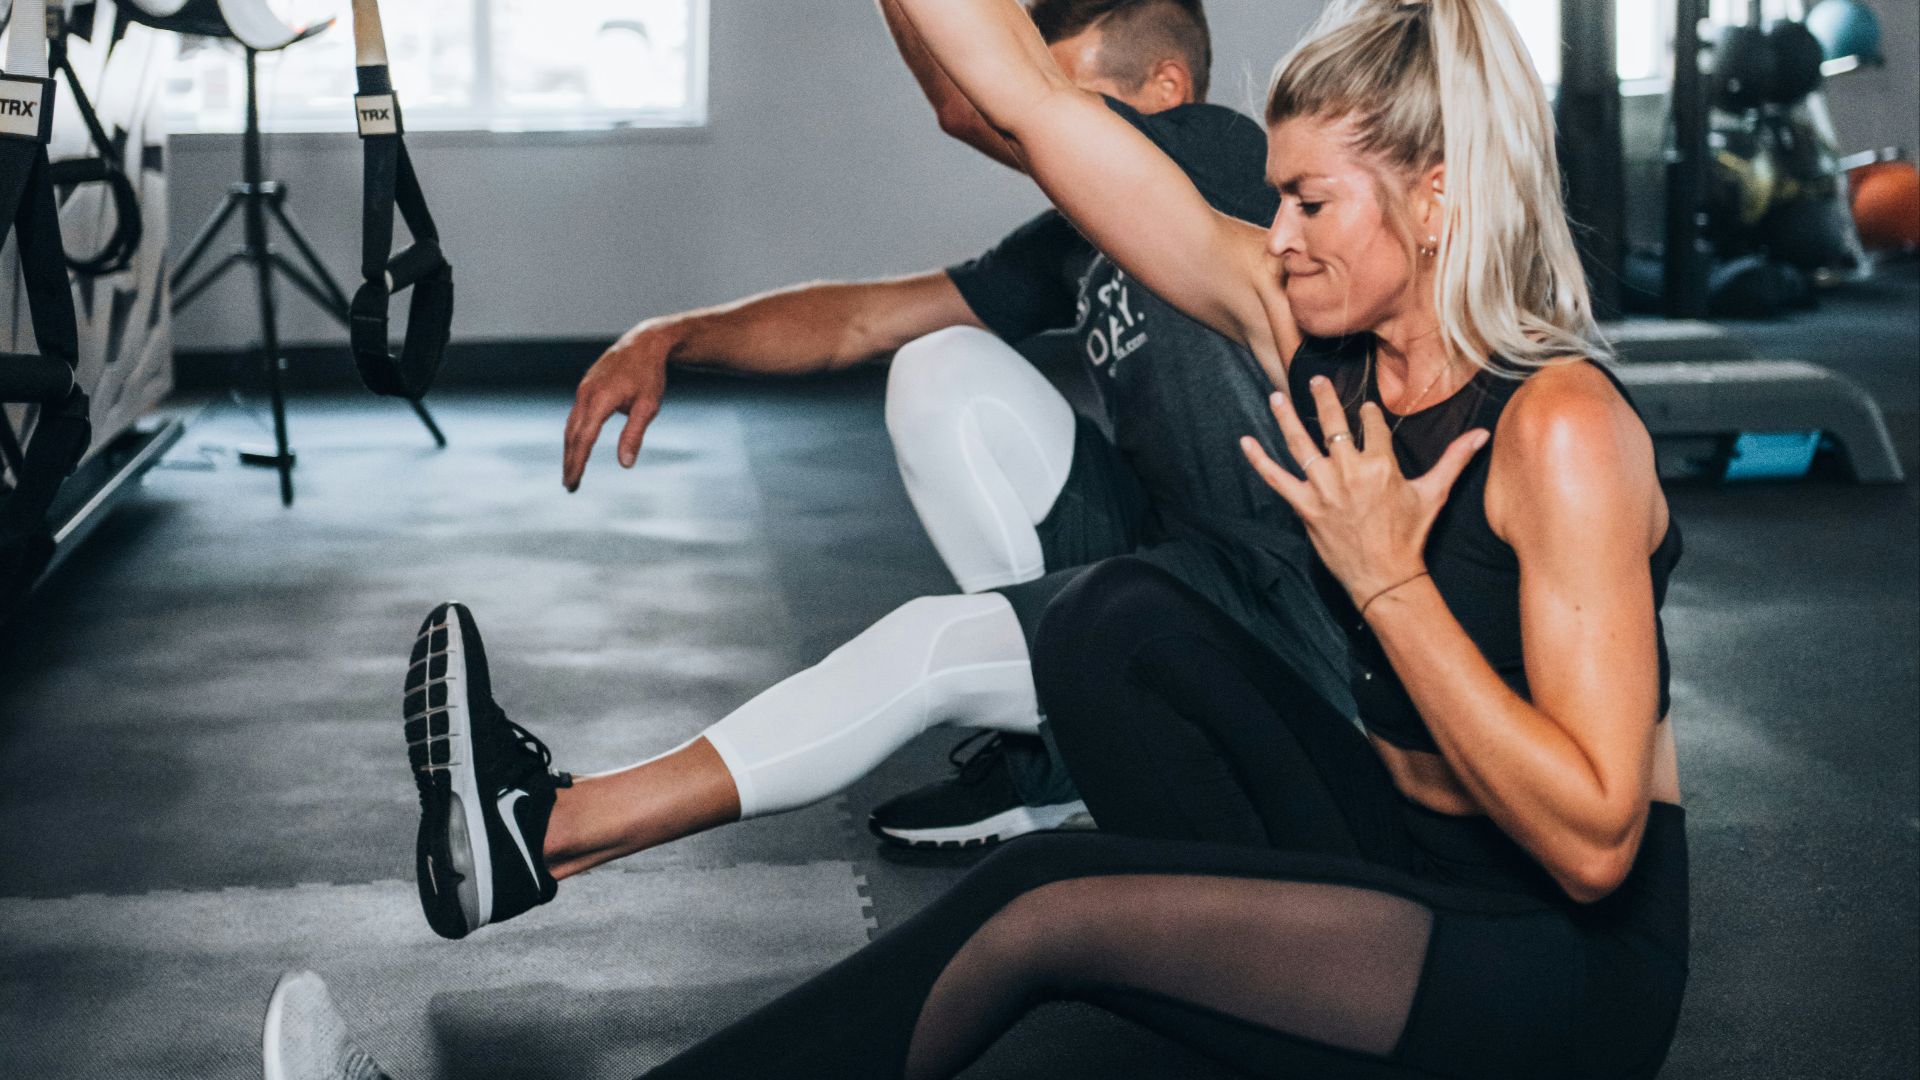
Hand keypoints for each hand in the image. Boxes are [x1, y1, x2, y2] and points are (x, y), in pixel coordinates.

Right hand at [562, 322, 676, 491]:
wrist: (644, 343)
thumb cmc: (649, 376)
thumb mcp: (648, 407)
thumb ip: (634, 435)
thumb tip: (626, 464)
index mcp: (600, 400)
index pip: (584, 439)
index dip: (578, 463)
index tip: (574, 483)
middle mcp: (586, 394)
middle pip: (572, 435)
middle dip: (570, 461)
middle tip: (570, 485)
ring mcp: (583, 389)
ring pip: (571, 425)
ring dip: (570, 449)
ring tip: (571, 470)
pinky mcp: (586, 387)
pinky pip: (576, 415)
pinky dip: (574, 434)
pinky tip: (577, 446)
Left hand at [1239, 375, 1487, 606]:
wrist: (1385, 576)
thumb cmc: (1410, 535)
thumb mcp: (1433, 493)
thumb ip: (1454, 459)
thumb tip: (1482, 433)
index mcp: (1381, 464)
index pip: (1371, 425)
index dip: (1369, 414)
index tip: (1366, 408)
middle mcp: (1349, 471)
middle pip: (1333, 425)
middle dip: (1323, 399)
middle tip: (1315, 379)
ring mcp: (1324, 488)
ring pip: (1300, 444)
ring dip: (1286, 418)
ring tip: (1276, 396)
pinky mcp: (1304, 506)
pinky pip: (1276, 478)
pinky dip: (1259, 460)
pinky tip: (1245, 441)